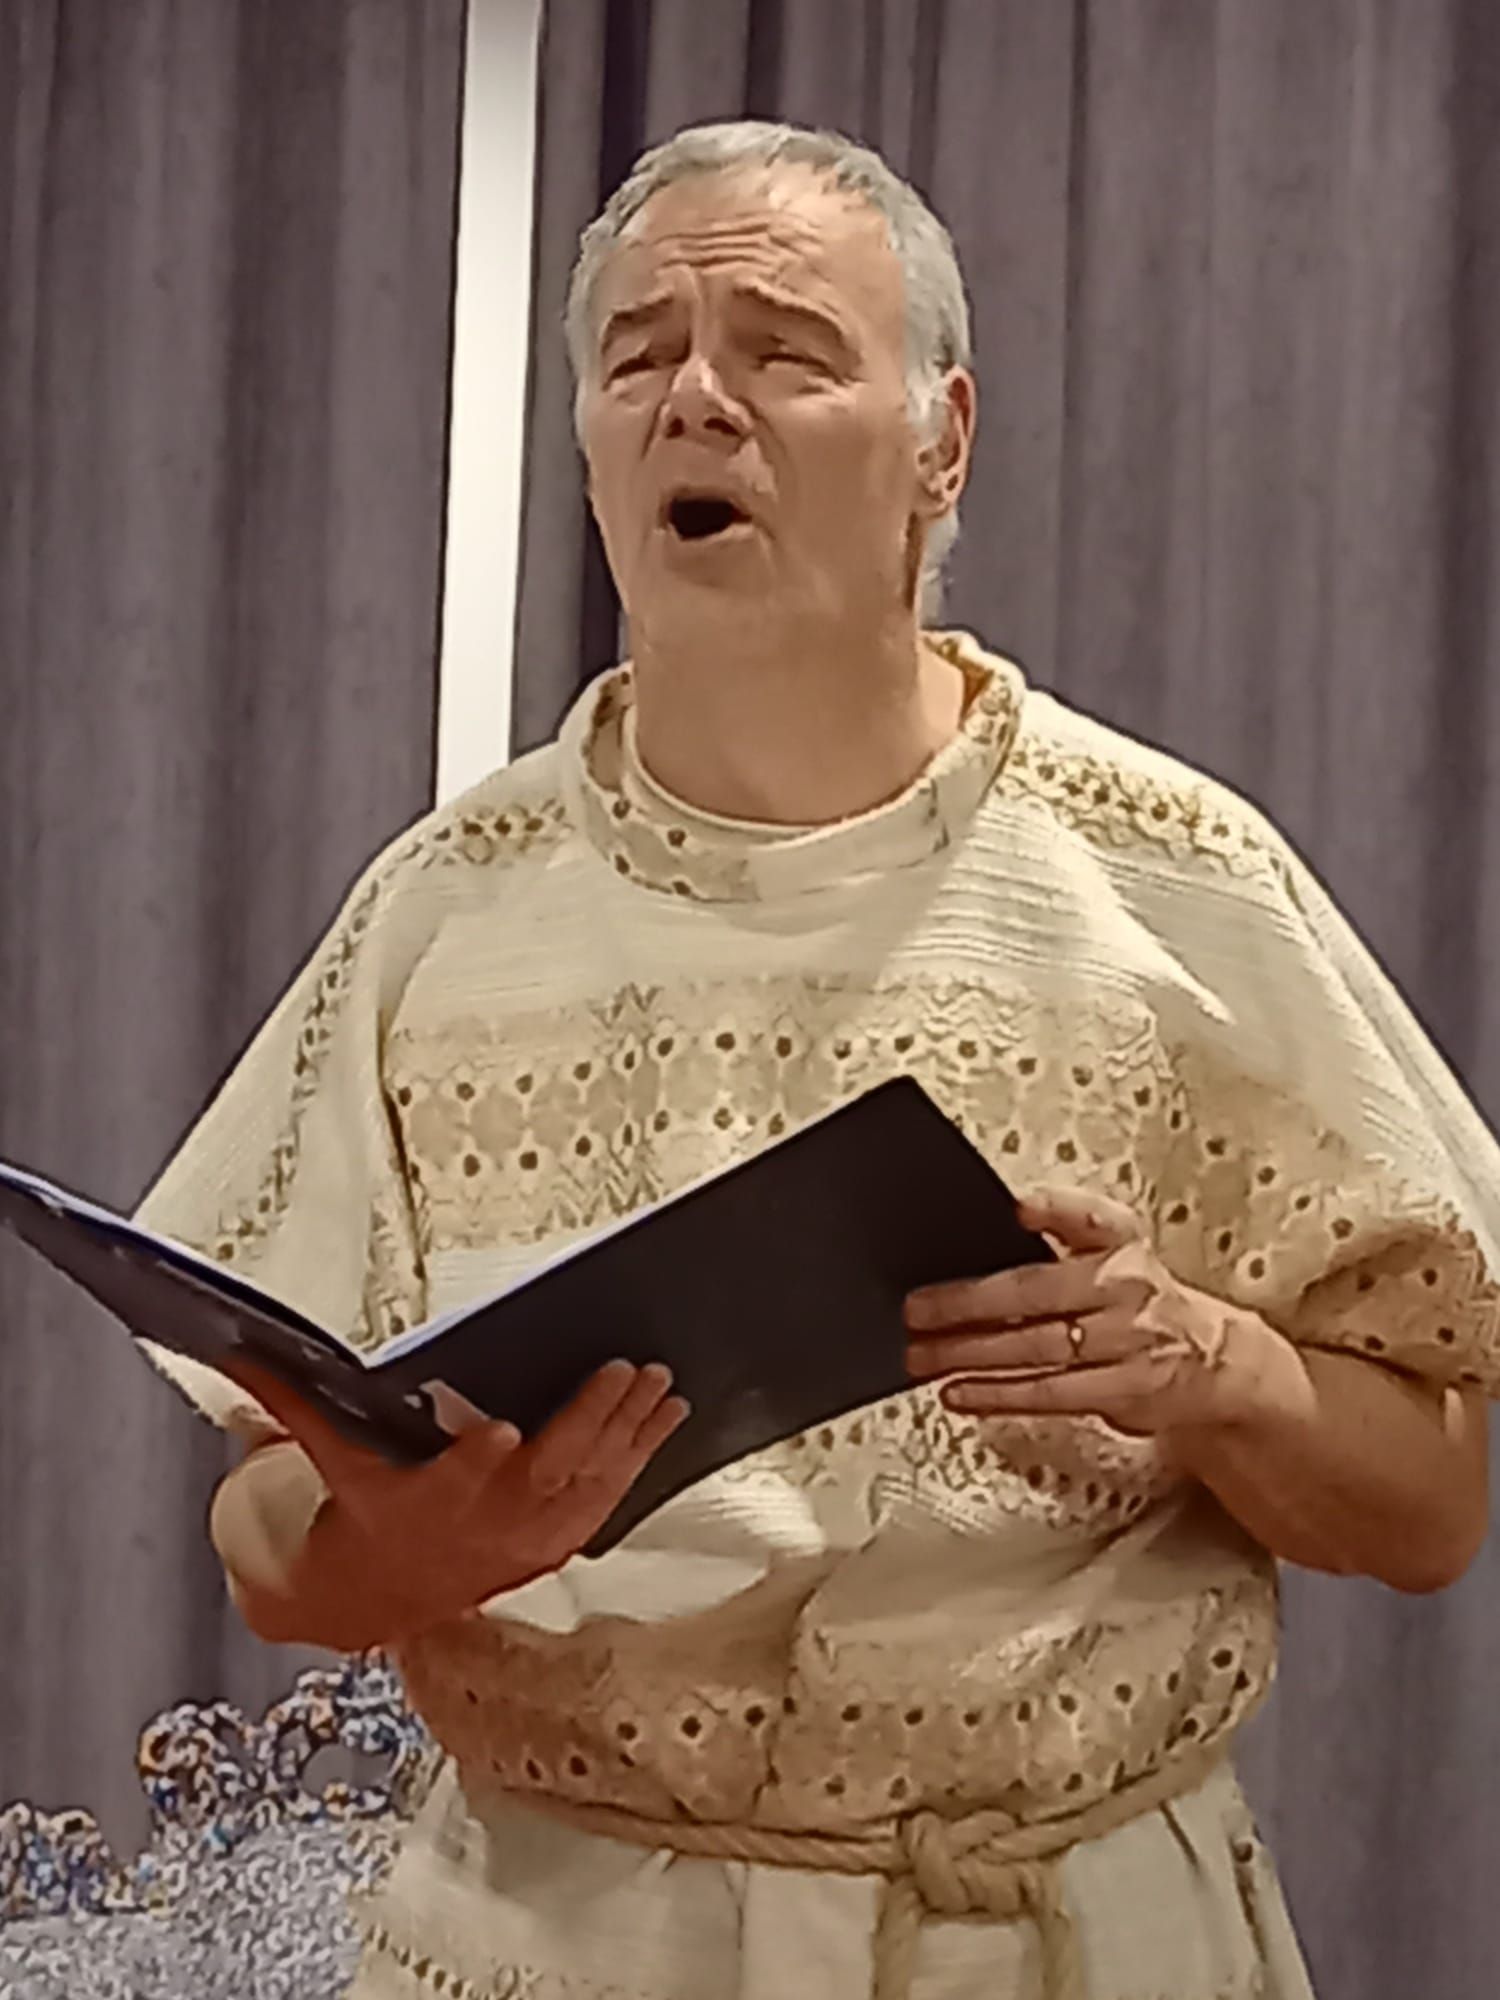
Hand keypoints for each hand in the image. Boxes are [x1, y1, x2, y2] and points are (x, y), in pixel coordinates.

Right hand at [219, 1357, 688, 1640]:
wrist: (385, 1592)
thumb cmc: (366, 1506)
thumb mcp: (328, 1459)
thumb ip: (291, 1402)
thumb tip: (239, 1351)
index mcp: (430, 1501)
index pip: (456, 1477)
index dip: (480, 1457)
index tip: (504, 1426)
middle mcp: (488, 1524)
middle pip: (547, 1471)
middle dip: (590, 1420)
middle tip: (628, 1369)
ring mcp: (531, 1537)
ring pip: (591, 1483)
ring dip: (632, 1434)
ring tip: (663, 1384)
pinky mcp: (559, 1539)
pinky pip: (610, 1498)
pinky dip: (643, 1458)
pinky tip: (668, 1416)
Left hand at [905, 1188, 1285, 1436]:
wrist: (1212, 1361)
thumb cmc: (1140, 1300)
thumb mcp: (1114, 1252)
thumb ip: (1060, 1234)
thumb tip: (988, 1226)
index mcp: (1121, 1243)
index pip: (1090, 1218)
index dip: (1054, 1209)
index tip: (1018, 1206)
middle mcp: (1126, 1288)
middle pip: (1035, 1293)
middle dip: (966, 1303)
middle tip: (916, 1309)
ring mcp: (1126, 1342)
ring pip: (1034, 1347)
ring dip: (969, 1354)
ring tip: (921, 1355)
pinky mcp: (1122, 1390)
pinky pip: (1049, 1393)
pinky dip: (998, 1394)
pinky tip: (959, 1392)